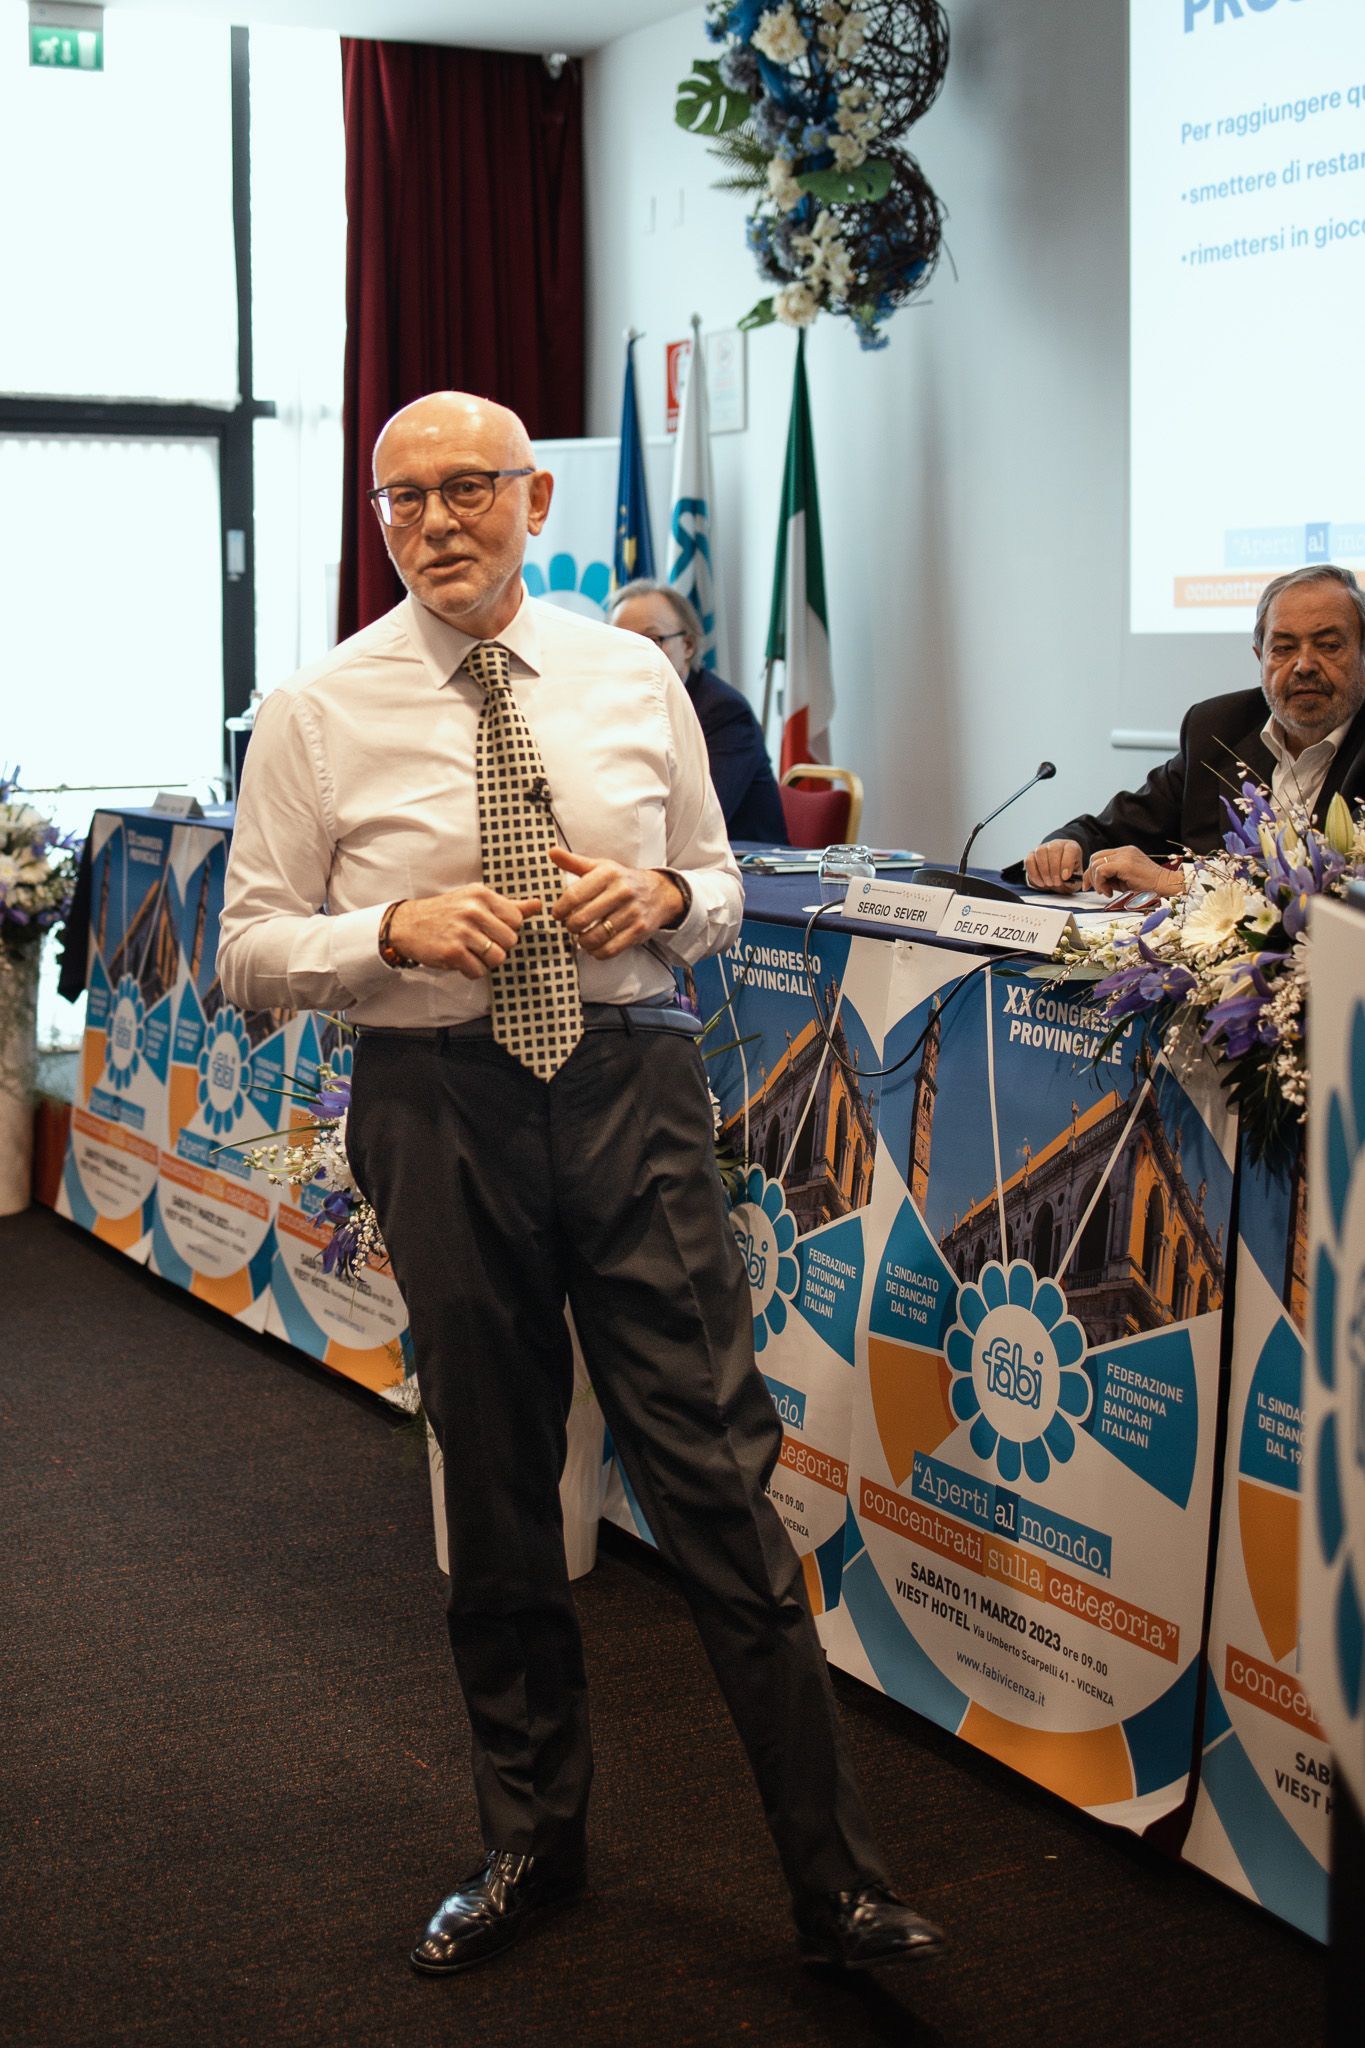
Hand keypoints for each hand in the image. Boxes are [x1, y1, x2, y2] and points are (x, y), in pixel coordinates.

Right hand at [387, 886, 542, 977]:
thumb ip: (509, 906)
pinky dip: (471, 970)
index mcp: (482, 895)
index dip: (506, 929)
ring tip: (470, 952)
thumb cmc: (447, 913)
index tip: (489, 928)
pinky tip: (460, 960)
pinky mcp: (452, 951)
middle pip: (510, 941)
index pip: (516, 920)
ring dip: (485, 961)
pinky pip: (478, 971)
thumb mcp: (476, 901)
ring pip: (497, 958)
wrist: (407, 924)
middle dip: (497, 947)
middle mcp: (473, 910)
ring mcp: (462, 931)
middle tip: (478, 942)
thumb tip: (538, 905)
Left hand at [547, 848, 684, 958]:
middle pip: (582, 919)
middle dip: (570, 926)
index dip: (560, 909)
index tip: (558, 914)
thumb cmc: (622, 880)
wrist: (659, 893)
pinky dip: (597, 952)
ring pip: (595, 937)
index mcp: (608, 874)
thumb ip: (574, 862)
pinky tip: (595, 945)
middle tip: (571, 925)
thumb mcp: (600, 867)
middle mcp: (622, 891)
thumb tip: (551, 852)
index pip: (574, 896)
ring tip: (581, 936)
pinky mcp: (639, 930)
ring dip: (582, 941)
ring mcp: (632, 912)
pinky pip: (610, 949)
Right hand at [1024, 839, 1085, 890]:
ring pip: (1040, 852)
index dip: (1067, 863)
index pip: (1070, 849)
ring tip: (1049, 883)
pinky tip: (1041, 882)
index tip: (1065, 877)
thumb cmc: (1068, 876)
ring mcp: (1043, 847)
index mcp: (1071, 847)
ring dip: (1044, 871)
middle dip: (1054, 869)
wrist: (1057, 876)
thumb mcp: (1076, 879)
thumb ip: (1074, 879)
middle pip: (1053, 849)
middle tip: (1056, 883)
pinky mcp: (1031, 854)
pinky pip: (1029, 860)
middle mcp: (1057, 844)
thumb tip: (1065, 878)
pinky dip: (1034, 874)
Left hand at [1083, 846, 1183, 899]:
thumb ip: (1110, 877)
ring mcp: (1125, 855)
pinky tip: (1109, 892)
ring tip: (1106, 892)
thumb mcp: (1124, 880)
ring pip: (1096, 864)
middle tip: (1097, 890)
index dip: (1092, 872)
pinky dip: (1100, 882)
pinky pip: (1102, 870)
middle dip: (1090, 876)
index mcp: (1124, 852)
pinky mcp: (1126, 864)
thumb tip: (1093, 882)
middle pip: (1095, 858)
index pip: (1100, 857)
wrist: (1167, 886)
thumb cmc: (1148, 887)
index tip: (1091, 886)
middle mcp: (1124, 851)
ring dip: (1097, 881)